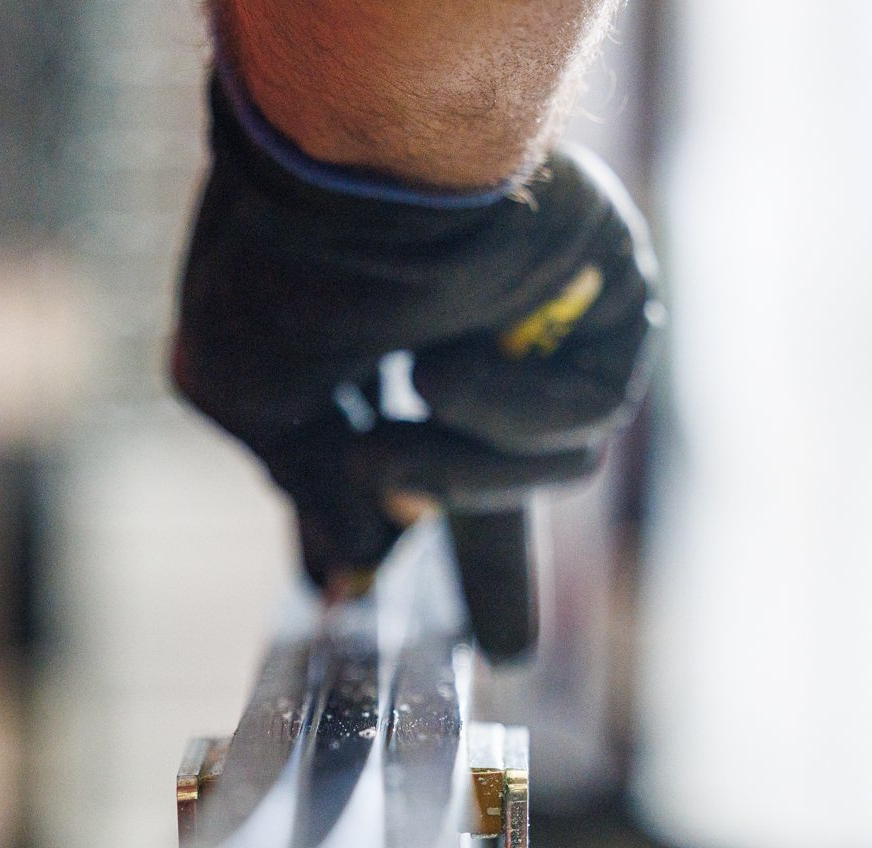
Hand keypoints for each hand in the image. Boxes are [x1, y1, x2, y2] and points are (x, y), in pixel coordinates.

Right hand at [172, 74, 660, 656]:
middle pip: (490, 479)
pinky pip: (586, 413)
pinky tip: (441, 373)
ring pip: (545, 467)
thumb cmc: (284, 277)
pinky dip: (510, 414)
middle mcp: (451, 333)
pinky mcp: (609, 300)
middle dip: (495, 567)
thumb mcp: (262, 406)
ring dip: (462, 478)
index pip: (375, 463)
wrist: (351, 174)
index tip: (353, 604)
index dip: (366, 532)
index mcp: (361, 346)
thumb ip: (313, 491)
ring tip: (390, 445)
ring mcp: (534, 318)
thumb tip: (357, 568)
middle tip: (504, 649)